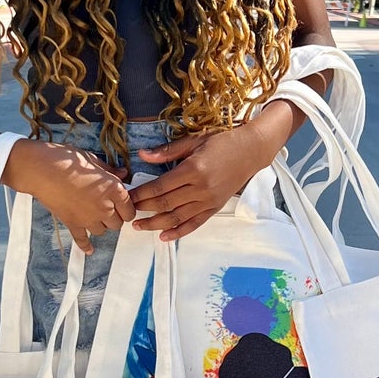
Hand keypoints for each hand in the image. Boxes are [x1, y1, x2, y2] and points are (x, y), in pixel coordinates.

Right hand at [8, 137, 136, 253]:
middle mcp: (104, 207)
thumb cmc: (66, 160)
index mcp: (113, 189)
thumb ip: (109, 171)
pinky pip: (82, 240)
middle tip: (108, 209)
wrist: (41, 170)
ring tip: (94, 217)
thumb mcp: (92, 160)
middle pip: (117, 224)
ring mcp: (88, 218)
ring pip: (102, 231)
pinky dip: (86, 246)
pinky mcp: (72, 223)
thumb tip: (123, 174)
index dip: (127, 208)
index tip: (122, 205)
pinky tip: (89, 250)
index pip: (130, 210)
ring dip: (100, 226)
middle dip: (115, 217)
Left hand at [132, 113, 287, 240]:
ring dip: (156, 224)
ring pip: (177, 217)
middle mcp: (200, 188)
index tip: (127, 196)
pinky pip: (194, 224)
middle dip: (144, 209)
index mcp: (193, 169)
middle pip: (165, 203)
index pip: (160, 186)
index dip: (141, 193)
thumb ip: (167, 151)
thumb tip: (142, 155)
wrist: (251, 151)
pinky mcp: (215, 207)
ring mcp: (209, 200)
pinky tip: (164, 236)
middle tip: (127, 212)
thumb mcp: (194, 141)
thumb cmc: (222, 142)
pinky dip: (179, 232)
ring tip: (139, 227)